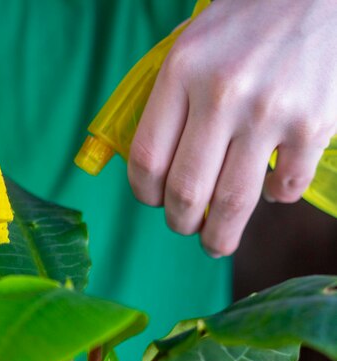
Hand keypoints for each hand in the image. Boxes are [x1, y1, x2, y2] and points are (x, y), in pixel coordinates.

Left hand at [129, 0, 336, 256]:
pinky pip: (285, 187)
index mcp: (182, 72)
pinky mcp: (314, 125)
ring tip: (216, 241)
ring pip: (232, 202)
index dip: (144, 192)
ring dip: (220, 235)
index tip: (151, 201)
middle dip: (180, 223)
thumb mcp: (192, 44)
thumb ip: (170, 96)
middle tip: (184, 228)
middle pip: (186, 191)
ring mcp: (270, 112)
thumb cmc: (246, 21)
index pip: (147, 157)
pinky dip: (276, 197)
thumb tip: (152, 158)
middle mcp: (222, 94)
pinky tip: (271, 186)